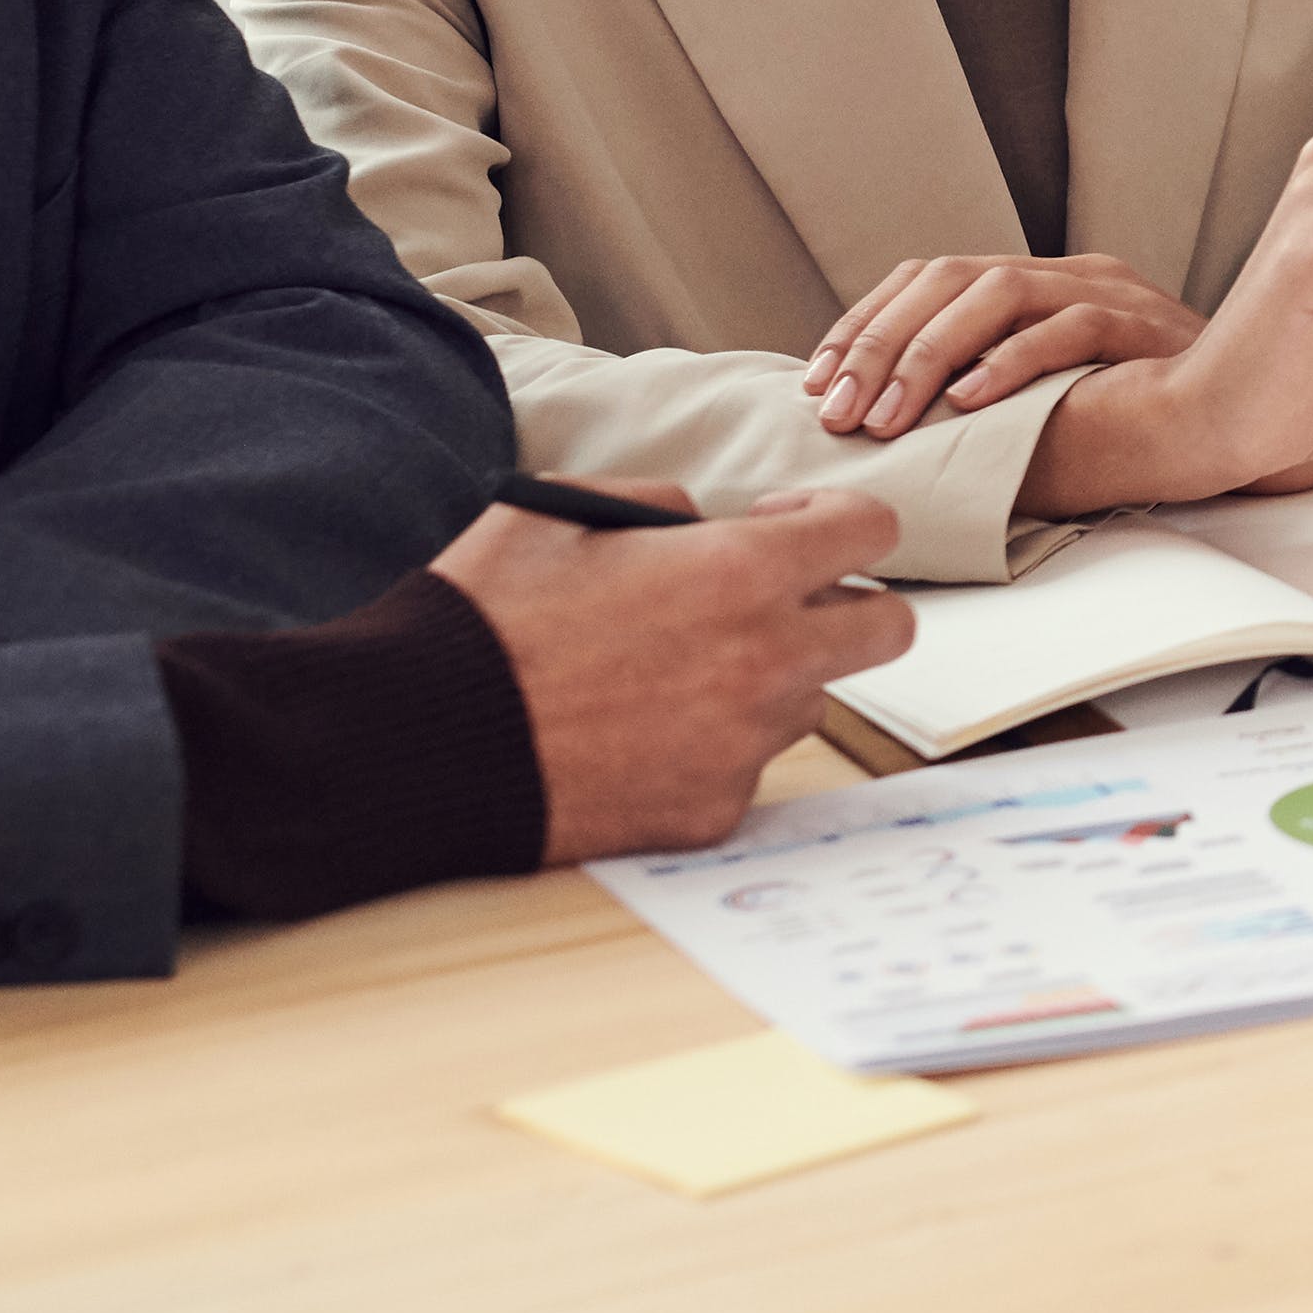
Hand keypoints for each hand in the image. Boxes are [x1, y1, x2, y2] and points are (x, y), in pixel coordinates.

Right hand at [431, 476, 915, 862]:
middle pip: (888, 629)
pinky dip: (711, 746)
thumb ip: (658, 503)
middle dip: (848, 605)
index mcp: (740, 572)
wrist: (423, 743)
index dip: (838, 517)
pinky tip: (639, 734)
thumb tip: (702, 523)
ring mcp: (745, 745)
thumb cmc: (484, 619)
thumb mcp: (559, 512)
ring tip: (675, 671)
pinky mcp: (713, 810)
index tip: (786, 523)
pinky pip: (746, 767)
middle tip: (777, 601)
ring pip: (812, 700)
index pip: (873, 529)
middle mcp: (767, 661)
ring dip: (772, 678)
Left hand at [796, 251, 1202, 444]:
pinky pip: (1069, 330)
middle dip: (880, 344)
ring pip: (998, 292)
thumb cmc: (1136, 427)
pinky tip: (971, 404)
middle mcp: (1066, 273)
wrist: (1246, 424)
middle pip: (949, 277)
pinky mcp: (1144, 324)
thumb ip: (979, 395)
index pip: (927, 277)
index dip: (863, 323)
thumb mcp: (1041, 402)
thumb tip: (879, 426)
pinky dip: (1012, 364)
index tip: (815, 382)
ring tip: (892, 415)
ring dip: (930, 355)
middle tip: (839, 410)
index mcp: (1035, 284)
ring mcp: (1108, 291)